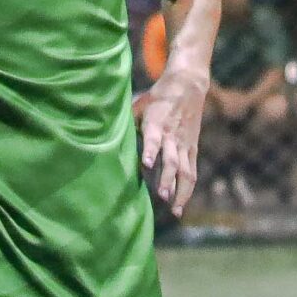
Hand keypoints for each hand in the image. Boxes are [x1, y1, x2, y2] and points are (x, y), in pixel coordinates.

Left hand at [136, 69, 207, 216]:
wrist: (188, 86)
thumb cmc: (157, 97)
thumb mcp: (139, 105)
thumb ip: (127, 123)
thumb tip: (104, 136)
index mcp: (156, 123)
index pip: (153, 139)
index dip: (150, 151)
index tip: (146, 164)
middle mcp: (172, 136)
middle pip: (172, 161)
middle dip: (167, 179)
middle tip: (162, 196)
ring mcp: (184, 145)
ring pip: (185, 171)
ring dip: (180, 191)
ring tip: (174, 210)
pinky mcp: (192, 149)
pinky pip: (191, 172)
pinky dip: (187, 190)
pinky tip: (180, 206)